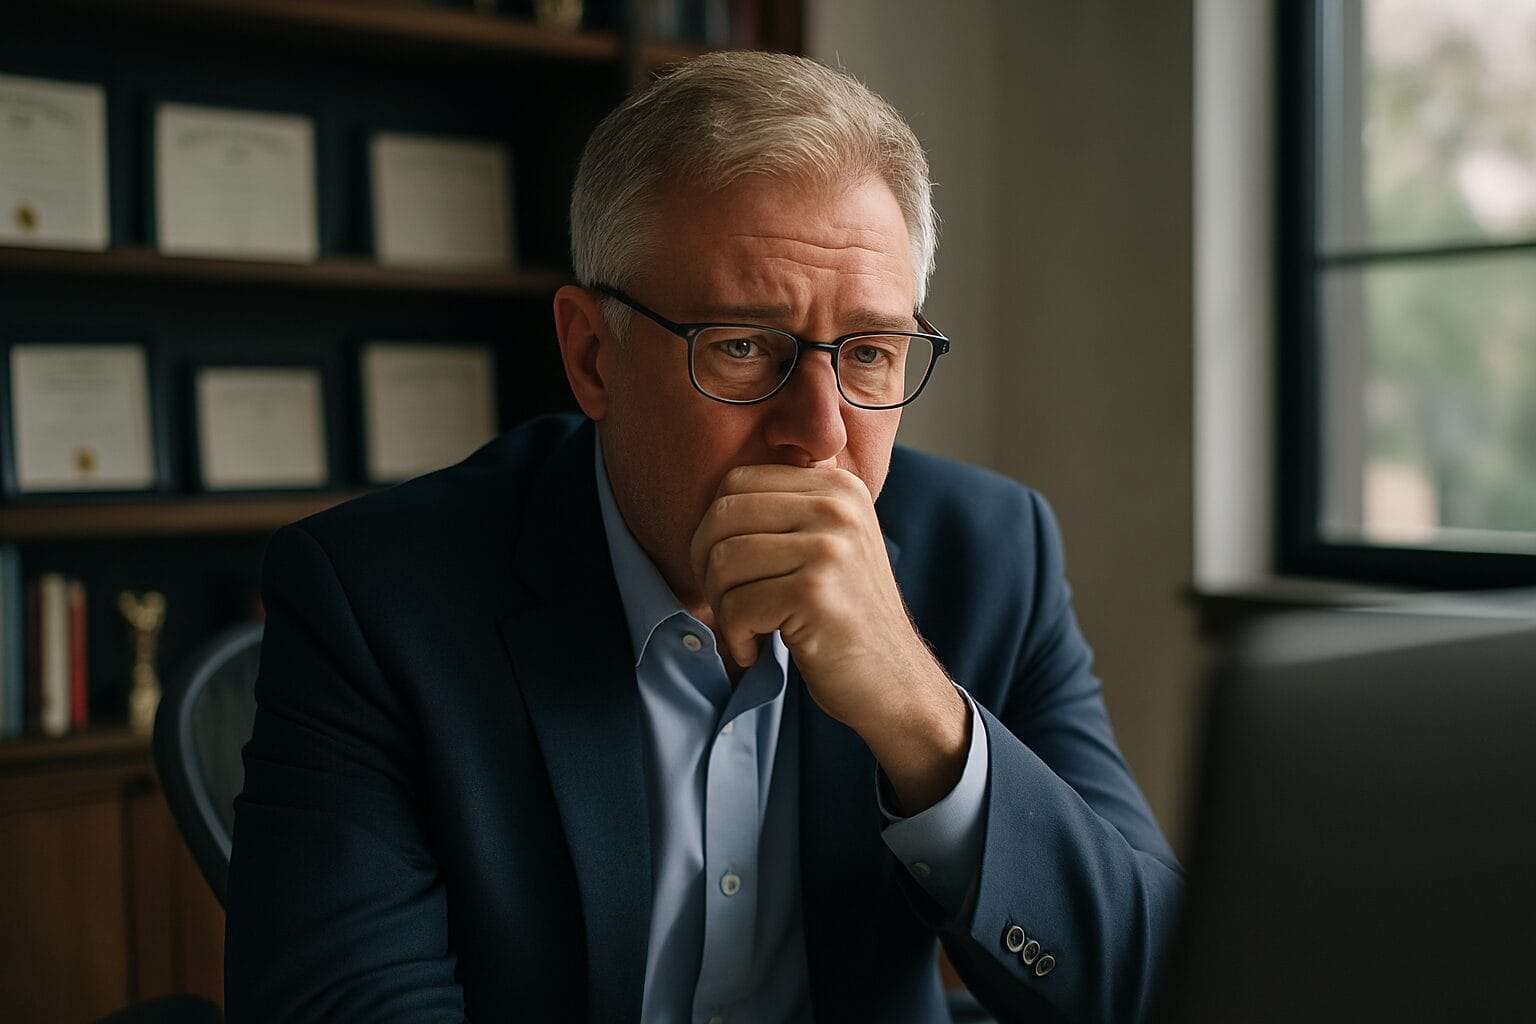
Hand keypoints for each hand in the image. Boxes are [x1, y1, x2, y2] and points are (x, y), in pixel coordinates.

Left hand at [690, 464, 968, 810]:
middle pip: (723, 516)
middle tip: (728, 604)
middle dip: (707, 567)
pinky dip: (735, 636)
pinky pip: (737, 605)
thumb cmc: (844, 617)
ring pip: (724, 560)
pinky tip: (755, 649)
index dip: (712, 528)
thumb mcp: (830, 544)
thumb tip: (717, 490)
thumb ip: (789, 507)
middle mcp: (837, 507)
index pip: (735, 480)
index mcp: (837, 486)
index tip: (728, 571)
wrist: (894, 682)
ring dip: (721, 605)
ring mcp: (829, 549)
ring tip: (745, 629)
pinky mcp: (815, 593)